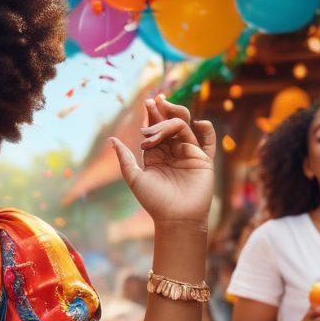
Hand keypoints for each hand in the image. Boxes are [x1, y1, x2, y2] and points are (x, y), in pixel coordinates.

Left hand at [110, 95, 215, 226]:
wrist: (175, 218)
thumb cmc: (154, 201)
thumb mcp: (134, 178)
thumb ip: (124, 158)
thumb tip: (111, 140)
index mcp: (156, 155)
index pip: (154, 130)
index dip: (151, 116)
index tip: (147, 103)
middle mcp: (172, 152)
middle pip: (168, 125)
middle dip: (162, 112)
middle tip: (155, 101)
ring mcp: (188, 154)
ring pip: (184, 128)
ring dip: (174, 118)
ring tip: (167, 109)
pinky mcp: (203, 160)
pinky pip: (208, 142)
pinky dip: (207, 130)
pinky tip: (200, 122)